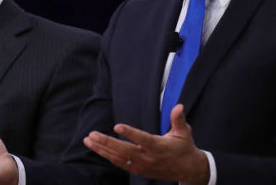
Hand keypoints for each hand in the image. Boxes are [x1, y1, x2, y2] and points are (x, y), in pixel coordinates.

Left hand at [83, 104, 208, 184]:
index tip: (117, 127)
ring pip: (118, 158)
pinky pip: (120, 164)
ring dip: (102, 149)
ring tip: (88, 140)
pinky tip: (97, 148)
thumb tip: (179, 105)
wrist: (188, 170)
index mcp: (159, 146)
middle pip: (124, 150)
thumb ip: (178, 119)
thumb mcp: (184, 132)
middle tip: (92, 134)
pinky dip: (108, 156)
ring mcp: (142, 165)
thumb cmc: (184, 147)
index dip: (130, 133)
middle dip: (106, 142)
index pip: (142, 139)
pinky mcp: (139, 170)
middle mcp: (149, 157)